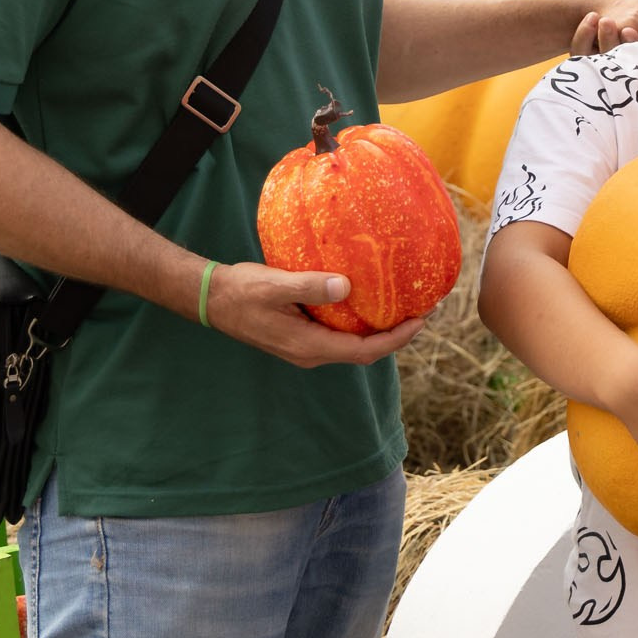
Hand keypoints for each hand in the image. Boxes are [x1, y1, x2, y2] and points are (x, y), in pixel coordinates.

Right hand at [201, 261, 424, 367]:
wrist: (213, 299)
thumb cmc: (242, 291)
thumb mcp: (274, 286)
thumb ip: (309, 287)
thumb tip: (345, 286)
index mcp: (309, 346)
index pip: (365, 352)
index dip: (397, 339)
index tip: (421, 320)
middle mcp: (312, 352)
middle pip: (365, 352)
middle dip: (397, 335)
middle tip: (424, 310)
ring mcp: (307, 346)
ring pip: (354, 344)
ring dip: (381, 329)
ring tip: (405, 306)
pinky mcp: (303, 335)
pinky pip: (341, 334)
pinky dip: (362, 322)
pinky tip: (371, 301)